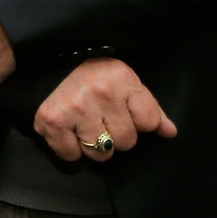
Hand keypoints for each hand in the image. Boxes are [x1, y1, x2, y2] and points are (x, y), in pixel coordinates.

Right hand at [34, 57, 176, 160]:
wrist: (47, 62)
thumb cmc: (91, 75)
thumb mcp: (125, 83)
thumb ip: (150, 109)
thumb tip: (169, 132)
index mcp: (121, 78)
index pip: (149, 122)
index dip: (138, 121)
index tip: (123, 110)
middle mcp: (99, 92)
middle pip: (126, 141)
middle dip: (116, 135)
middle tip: (101, 118)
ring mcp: (75, 107)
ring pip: (101, 153)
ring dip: (94, 145)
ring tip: (85, 125)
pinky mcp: (52, 120)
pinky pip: (71, 155)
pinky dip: (69, 149)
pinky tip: (68, 131)